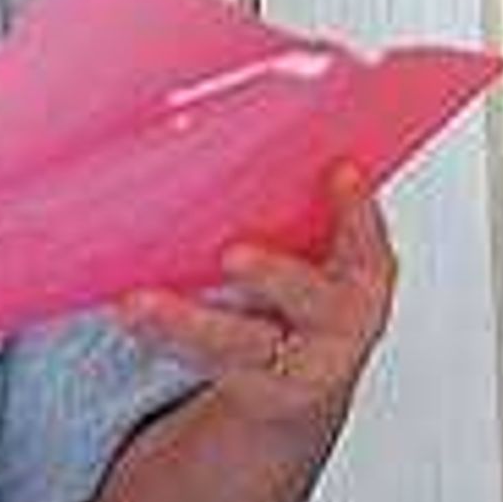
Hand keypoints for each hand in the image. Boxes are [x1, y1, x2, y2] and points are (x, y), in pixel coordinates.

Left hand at [119, 166, 398, 436]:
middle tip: (234, 255)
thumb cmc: (303, 294)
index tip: (341, 174)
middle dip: (274, 276)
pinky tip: (132, 315)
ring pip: (239, 345)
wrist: (297, 380)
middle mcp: (331, 328)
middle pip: (307, 302)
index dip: (359, 216)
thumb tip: (279, 119)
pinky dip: (163, 337)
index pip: (370, 248)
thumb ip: (312, 207)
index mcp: (360, 284)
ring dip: (186, 322)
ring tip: (137, 302)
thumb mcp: (327, 254)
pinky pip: (201, 362)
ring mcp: (288, 363)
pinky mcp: (243, 382)